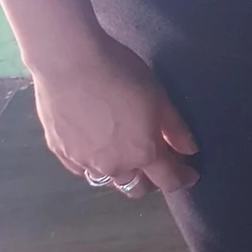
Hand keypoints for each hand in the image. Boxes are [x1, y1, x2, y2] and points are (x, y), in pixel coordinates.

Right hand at [31, 34, 198, 199]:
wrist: (69, 64)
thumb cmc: (120, 73)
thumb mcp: (158, 95)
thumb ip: (175, 128)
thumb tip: (189, 150)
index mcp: (141, 154)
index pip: (167, 180)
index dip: (182, 179)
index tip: (190, 175)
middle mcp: (113, 167)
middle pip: (136, 187)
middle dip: (152, 181)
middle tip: (158, 161)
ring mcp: (83, 164)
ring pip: (109, 180)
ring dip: (123, 173)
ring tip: (127, 153)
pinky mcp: (61, 155)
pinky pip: (84, 169)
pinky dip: (97, 163)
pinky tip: (98, 146)